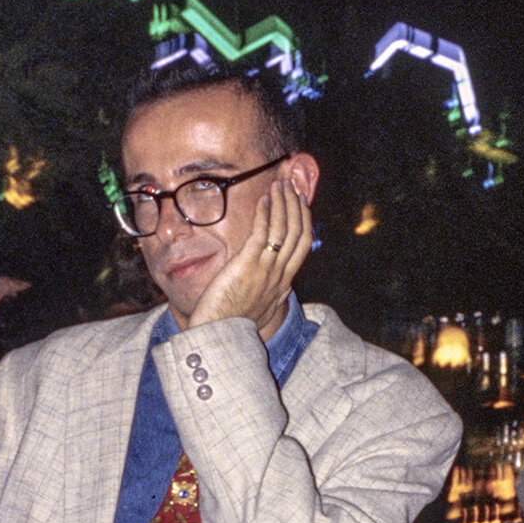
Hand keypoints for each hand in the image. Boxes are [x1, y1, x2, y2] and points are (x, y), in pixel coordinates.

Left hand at [184, 174, 311, 335]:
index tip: (300, 203)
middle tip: (291, 185)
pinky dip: (265, 213)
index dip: (304, 220)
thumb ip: (271, 294)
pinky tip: (263, 199)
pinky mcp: (247, 265)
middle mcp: (280, 275)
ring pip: (284, 229)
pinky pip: (261, 233)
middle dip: (296, 205)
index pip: (303, 246)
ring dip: (282, 203)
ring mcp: (265, 270)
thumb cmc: (231, 325)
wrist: (219, 337)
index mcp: (283, 284)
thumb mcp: (261, 309)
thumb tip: (280, 290)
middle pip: (298, 232)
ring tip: (279, 184)